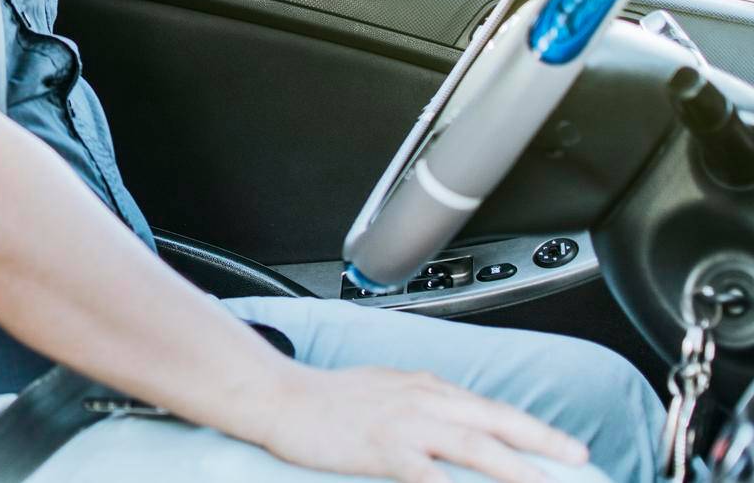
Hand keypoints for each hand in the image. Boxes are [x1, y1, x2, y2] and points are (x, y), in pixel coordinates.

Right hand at [254, 364, 590, 482]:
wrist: (280, 396)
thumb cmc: (327, 398)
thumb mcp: (386, 389)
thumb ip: (425, 403)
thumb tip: (457, 418)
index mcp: (426, 387)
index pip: (491, 409)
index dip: (532, 429)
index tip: (566, 448)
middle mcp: (423, 400)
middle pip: (495, 422)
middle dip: (543, 443)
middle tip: (580, 459)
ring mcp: (405, 424)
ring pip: (474, 446)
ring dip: (515, 468)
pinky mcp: (383, 448)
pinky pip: (429, 475)